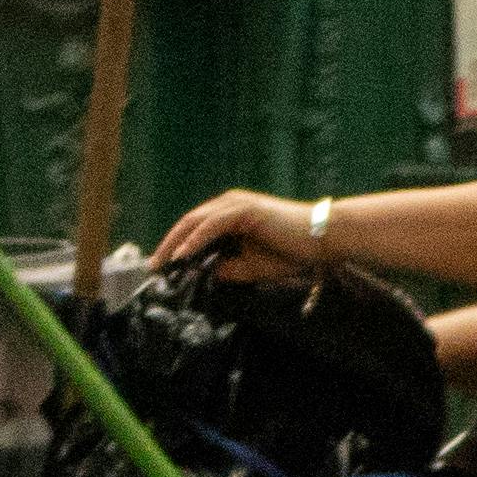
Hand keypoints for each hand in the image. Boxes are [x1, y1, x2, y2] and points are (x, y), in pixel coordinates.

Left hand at [155, 188, 321, 281]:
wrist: (323, 238)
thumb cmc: (293, 250)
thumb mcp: (252, 266)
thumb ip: (228, 268)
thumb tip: (205, 272)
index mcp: (231, 214)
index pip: (194, 229)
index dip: (175, 247)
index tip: (162, 267)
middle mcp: (230, 203)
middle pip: (188, 223)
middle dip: (167, 245)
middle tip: (153, 267)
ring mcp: (236, 204)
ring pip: (195, 222)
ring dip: (175, 244)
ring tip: (161, 263)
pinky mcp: (244, 210)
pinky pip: (211, 226)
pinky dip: (195, 240)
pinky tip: (183, 255)